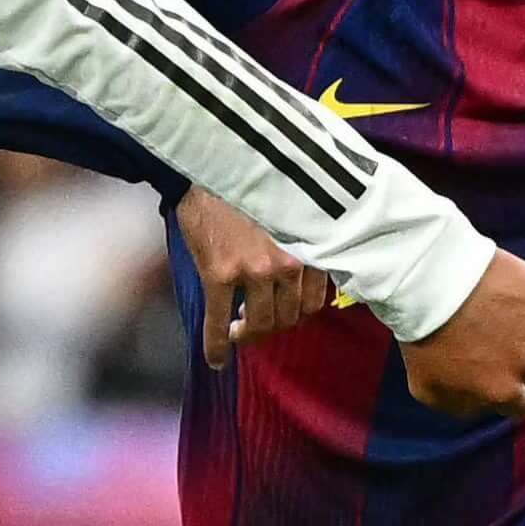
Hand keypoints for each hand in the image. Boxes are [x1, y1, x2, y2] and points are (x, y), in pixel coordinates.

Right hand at [172, 185, 333, 368]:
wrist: (210, 166)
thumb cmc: (253, 188)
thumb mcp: (292, 217)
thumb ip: (302, 248)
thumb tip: (301, 281)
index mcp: (309, 247)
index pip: (314, 302)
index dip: (296, 314)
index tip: (281, 314)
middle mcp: (287, 262)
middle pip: (289, 317)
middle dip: (272, 326)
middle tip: (252, 323)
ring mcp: (254, 270)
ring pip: (261, 323)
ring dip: (249, 334)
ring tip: (236, 330)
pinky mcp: (220, 273)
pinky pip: (219, 321)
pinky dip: (216, 346)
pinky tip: (215, 359)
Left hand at [395, 246, 524, 419]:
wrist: (429, 285)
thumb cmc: (423, 337)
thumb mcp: (428, 389)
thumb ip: (462, 405)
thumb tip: (481, 404)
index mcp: (505, 392)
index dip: (514, 392)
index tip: (498, 376)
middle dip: (513, 354)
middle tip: (483, 334)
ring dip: (518, 323)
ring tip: (484, 307)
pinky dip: (521, 293)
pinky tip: (495, 286)